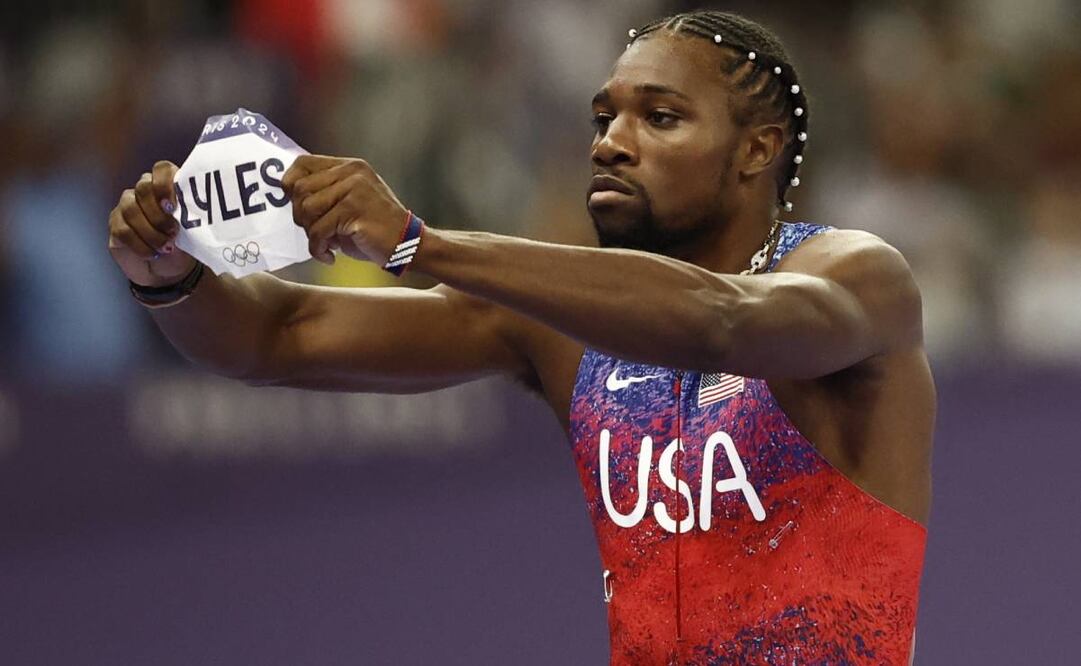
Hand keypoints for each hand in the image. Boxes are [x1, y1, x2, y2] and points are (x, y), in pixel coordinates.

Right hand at [107, 161, 196, 286]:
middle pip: (143, 188)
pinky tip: (153, 253)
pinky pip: (123, 230)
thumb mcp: (192, 232)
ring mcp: (127, 207)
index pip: (162, 169)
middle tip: (173, 231)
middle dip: (158, 213)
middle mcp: (144, 192)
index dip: (165, 183)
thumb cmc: (183, 247)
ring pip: (131, 209)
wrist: (169, 272)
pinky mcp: (116, 225)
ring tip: (166, 247)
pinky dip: (141, 245)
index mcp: (167, 188)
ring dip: (151, 232)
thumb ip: (188, 215)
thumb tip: (186, 210)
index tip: (173, 205)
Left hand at [281, 155, 410, 265]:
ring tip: (326, 243)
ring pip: (307, 209)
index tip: (294, 204)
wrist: (408, 244)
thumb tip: (288, 194)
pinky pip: (319, 230)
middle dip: (301, 216)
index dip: (289, 183)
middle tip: (316, 232)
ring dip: (311, 233)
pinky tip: (330, 256)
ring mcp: (354, 189)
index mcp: (349, 167)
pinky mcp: (354, 210)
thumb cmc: (375, 228)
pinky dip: (318, 249)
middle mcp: (351, 172)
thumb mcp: (350, 201)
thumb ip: (325, 193)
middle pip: (300, 188)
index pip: (303, 162)